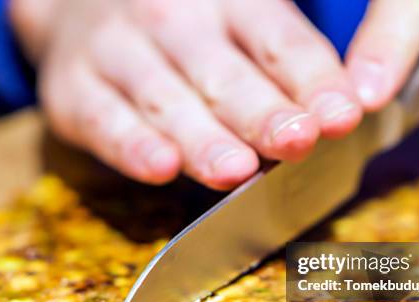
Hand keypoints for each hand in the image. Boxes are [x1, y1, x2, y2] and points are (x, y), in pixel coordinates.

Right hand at [10, 0, 362, 189]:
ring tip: (235, 169)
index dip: (311, 80)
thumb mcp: (238, 21)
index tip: (342, 117)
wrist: (80, 9)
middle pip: (223, 73)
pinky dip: (131, 146)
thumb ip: (285, 62)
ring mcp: (116, 50)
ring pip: (164, 99)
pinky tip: (160, 168)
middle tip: (295, 141)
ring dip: (201, 137)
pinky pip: (104, 121)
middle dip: (261, 112)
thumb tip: (346, 114)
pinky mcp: (72, 89)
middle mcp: (170, 17)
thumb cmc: (186, 31)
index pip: (278, 40)